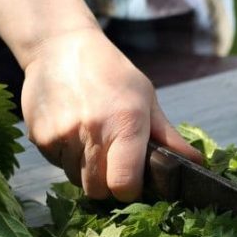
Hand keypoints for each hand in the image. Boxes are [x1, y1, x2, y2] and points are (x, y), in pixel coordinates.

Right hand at [20, 27, 202, 200]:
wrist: (60, 46)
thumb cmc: (110, 72)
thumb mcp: (145, 98)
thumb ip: (167, 137)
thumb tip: (197, 164)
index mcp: (126, 123)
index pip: (124, 184)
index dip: (129, 190)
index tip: (131, 181)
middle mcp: (93, 131)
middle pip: (98, 190)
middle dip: (107, 184)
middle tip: (110, 162)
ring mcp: (63, 135)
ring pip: (75, 180)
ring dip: (85, 171)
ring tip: (89, 141)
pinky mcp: (40, 137)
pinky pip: (56, 164)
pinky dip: (65, 157)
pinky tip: (71, 131)